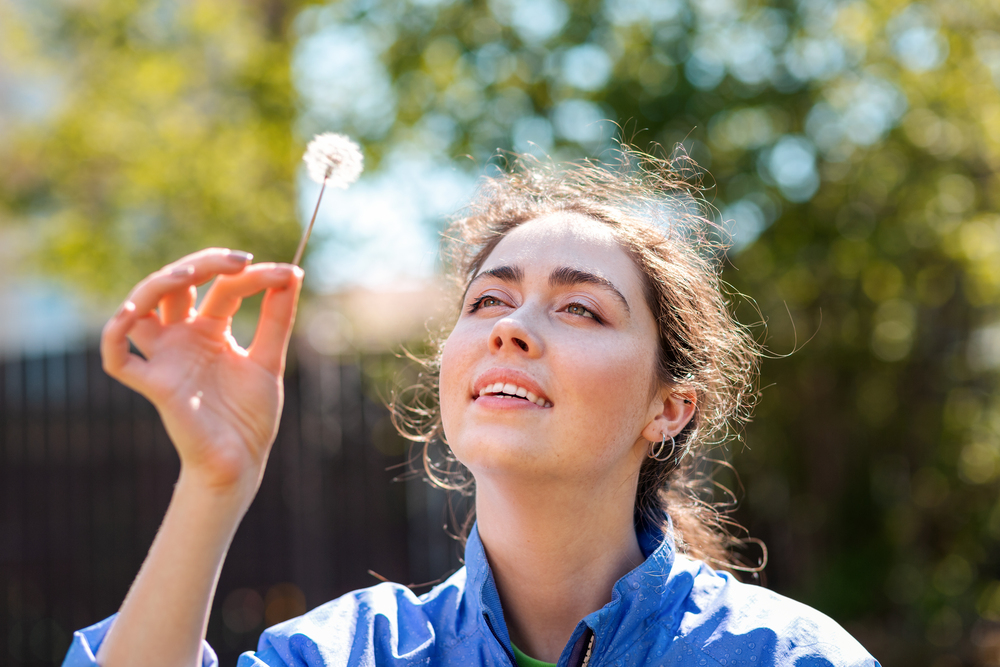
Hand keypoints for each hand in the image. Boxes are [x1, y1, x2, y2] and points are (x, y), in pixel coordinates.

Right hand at [101, 248, 303, 499]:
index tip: (287, 273)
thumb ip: (276, 319)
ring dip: (157, 283)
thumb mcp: (269, 359)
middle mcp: (182, 338)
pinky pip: (118, 358)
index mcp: (210, 330)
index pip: (221, 287)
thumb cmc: (250, 416)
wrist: (242, 461)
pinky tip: (132, 313)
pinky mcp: (154, 385)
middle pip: (176, 285)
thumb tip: (292, 273)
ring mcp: (165, 359)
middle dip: (205, 264)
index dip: (251, 276)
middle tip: (242, 260)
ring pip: (140, 307)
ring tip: (190, 273)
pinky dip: (115, 334)